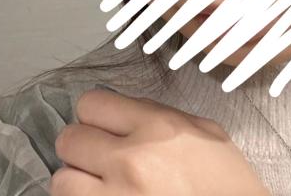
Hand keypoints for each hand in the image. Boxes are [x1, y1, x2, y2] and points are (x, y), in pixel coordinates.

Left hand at [50, 88, 271, 195]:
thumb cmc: (228, 188)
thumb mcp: (206, 134)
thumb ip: (160, 115)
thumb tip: (124, 113)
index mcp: (157, 128)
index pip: (91, 104)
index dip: (95, 117)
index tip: (102, 128)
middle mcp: (131, 161)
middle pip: (69, 139)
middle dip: (82, 149)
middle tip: (98, 160)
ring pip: (61, 182)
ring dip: (76, 184)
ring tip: (98, 188)